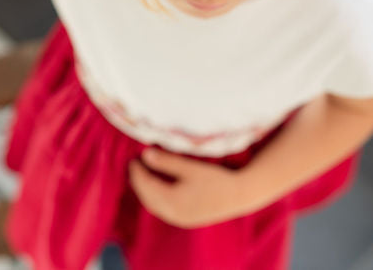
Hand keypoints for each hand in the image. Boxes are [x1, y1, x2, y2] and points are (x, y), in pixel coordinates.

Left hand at [128, 148, 257, 228]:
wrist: (239, 195)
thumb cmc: (215, 178)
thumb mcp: (190, 167)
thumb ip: (166, 161)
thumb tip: (144, 154)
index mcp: (171, 200)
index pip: (146, 185)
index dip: (137, 172)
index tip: (133, 158)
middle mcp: (172, 214)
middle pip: (147, 197)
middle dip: (139, 182)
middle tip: (135, 165)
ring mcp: (180, 219)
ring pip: (154, 205)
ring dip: (146, 191)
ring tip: (143, 175)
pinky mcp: (186, 219)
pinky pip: (163, 209)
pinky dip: (156, 198)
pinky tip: (158, 188)